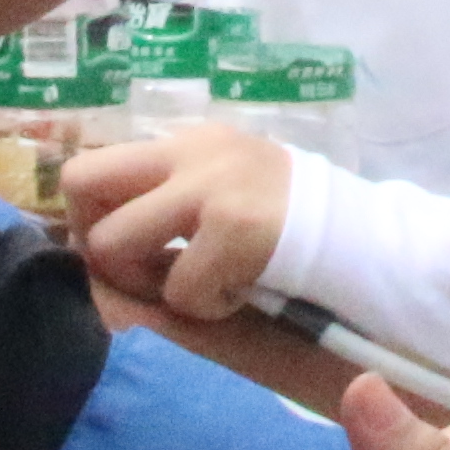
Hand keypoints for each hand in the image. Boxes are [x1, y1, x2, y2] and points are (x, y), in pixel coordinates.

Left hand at [60, 121, 298, 319]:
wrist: (368, 241)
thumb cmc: (295, 228)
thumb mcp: (225, 198)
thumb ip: (167, 211)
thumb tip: (93, 260)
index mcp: (187, 143)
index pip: (91, 165)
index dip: (88, 219)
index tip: (125, 253)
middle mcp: (192, 151)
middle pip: (81, 182)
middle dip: (98, 245)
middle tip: (144, 275)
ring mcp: (212, 185)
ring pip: (112, 244)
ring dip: (148, 283)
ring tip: (198, 287)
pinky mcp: (235, 227)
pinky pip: (177, 289)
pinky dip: (205, 307)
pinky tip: (242, 294)